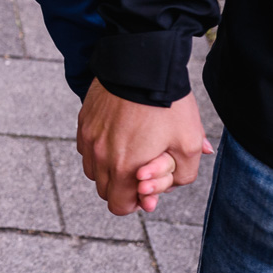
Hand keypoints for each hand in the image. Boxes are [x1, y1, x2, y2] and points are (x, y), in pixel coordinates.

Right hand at [77, 78, 212, 214]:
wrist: (141, 66)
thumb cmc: (167, 105)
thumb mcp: (189, 142)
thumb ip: (184, 173)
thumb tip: (172, 183)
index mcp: (124, 168)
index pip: (118, 206)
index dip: (135, 203)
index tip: (146, 190)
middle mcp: (99, 157)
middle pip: (104, 190)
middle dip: (122, 187)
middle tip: (141, 171)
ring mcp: (88, 139)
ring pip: (92, 170)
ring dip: (108, 169)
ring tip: (128, 152)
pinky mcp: (83, 122)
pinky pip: (86, 148)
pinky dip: (99, 150)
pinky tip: (117, 135)